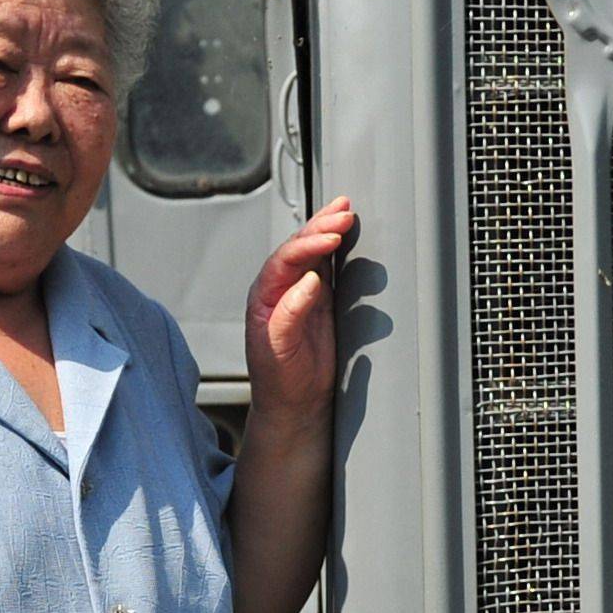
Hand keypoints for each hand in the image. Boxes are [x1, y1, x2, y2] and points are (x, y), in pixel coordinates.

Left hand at [245, 197, 356, 425]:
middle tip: (344, 212)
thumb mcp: (279, 350)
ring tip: (346, 209)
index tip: (331, 237)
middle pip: (299, 248)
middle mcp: (280, 288)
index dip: (308, 244)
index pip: (285, 260)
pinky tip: (348, 234)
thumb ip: (290, 314)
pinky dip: (338, 248)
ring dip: (328, 229)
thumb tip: (311, 280)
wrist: (293, 403)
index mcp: (264, 296)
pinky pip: (328, 267)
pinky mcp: (320, 301)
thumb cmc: (279, 379)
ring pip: (314, 252)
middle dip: (321, 227)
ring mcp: (301, 292)